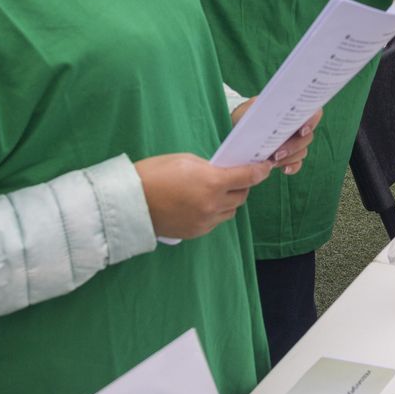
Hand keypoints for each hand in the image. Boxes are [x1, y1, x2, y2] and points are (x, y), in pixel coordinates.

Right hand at [134, 153, 271, 238]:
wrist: (130, 202)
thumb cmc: (154, 174)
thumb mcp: (186, 161)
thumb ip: (211, 167)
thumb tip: (224, 171)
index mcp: (212, 183)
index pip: (248, 177)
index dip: (260, 171)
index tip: (265, 167)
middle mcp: (212, 205)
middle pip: (242, 196)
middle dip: (241, 185)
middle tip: (232, 177)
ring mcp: (205, 221)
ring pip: (231, 211)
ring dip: (229, 201)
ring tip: (214, 191)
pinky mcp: (196, 232)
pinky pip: (216, 222)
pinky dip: (215, 212)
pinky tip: (201, 204)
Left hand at [229, 98, 320, 175]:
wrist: (234, 128)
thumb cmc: (245, 115)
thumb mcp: (253, 108)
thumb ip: (266, 109)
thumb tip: (274, 113)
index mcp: (292, 111)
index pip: (313, 113)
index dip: (312, 122)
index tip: (301, 130)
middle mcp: (296, 126)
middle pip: (308, 137)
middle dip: (293, 146)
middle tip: (277, 152)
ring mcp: (293, 142)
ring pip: (303, 151)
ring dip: (290, 157)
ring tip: (273, 160)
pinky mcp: (287, 156)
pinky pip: (297, 163)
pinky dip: (292, 167)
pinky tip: (283, 169)